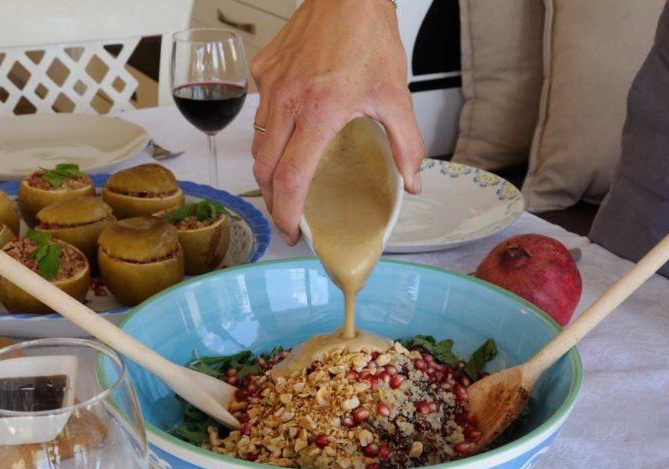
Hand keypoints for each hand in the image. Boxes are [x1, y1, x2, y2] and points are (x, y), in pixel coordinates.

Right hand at [251, 0, 423, 243]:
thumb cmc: (368, 37)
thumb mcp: (396, 95)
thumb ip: (406, 144)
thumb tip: (411, 181)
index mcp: (318, 113)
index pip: (291, 179)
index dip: (287, 213)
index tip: (291, 231)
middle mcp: (286, 102)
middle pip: (264, 169)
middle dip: (273, 200)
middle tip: (288, 215)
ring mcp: (270, 86)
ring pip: (257, 143)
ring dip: (268, 170)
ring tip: (286, 183)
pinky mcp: (263, 71)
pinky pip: (259, 112)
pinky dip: (270, 131)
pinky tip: (290, 133)